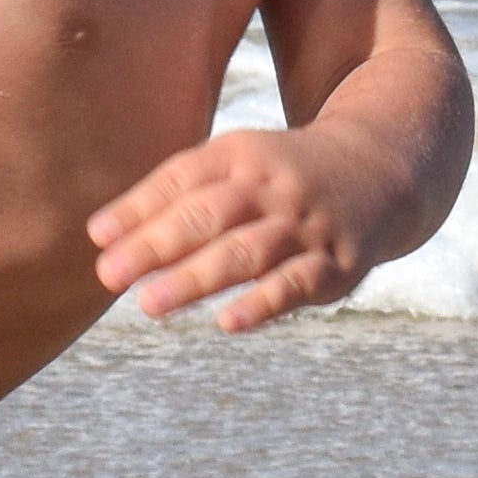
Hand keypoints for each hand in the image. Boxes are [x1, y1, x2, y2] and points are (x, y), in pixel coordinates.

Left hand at [86, 125, 404, 332]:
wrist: (381, 170)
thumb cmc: (281, 176)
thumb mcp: (235, 163)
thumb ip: (173, 192)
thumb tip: (100, 234)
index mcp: (240, 155)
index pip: (182, 178)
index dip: (139, 207)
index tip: (96, 237)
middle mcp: (272, 187)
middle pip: (209, 215)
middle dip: (156, 245)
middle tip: (108, 275)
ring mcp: (305, 225)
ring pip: (246, 252)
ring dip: (196, 278)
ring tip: (149, 305)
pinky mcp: (337, 264)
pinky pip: (296, 284)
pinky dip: (262, 303)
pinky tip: (227, 322)